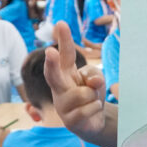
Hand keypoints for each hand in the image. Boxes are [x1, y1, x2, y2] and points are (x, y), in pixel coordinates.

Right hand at [44, 22, 108, 141]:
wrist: (94, 121)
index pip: (65, 54)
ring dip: (94, 96)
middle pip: (53, 74)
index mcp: (65, 73)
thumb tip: (91, 83)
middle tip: (50, 52)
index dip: (64, 39)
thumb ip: (94, 76)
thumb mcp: (97, 80)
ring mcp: (62, 105)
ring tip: (92, 101)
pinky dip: (96, 108)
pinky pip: (88, 108)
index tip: (61, 24)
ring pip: (84, 93)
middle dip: (51, 63)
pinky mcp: (69, 121)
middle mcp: (59, 88)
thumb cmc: (92, 95)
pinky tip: (92, 110)